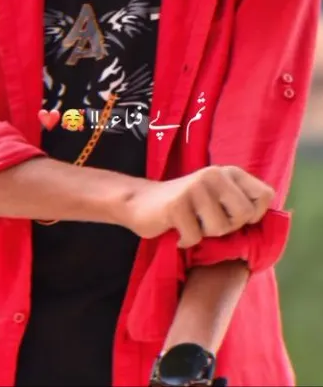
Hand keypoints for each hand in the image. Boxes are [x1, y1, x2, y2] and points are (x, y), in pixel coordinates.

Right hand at [124, 165, 274, 247]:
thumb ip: (242, 203)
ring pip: (219, 229)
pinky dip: (185, 241)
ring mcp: (195, 187)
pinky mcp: (176, 204)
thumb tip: (271, 220)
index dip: (254, 215)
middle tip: (207, 221)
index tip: (233, 216)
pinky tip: (176, 229)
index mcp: (229, 172)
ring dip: (204, 234)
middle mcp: (214, 174)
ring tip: (191, 222)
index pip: (265, 196)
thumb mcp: (218, 198)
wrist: (141, 202)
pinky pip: (195, 237)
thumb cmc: (187, 206)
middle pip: (243, 216)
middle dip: (227, 228)